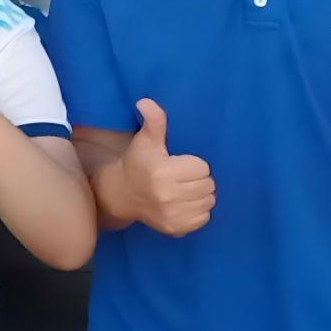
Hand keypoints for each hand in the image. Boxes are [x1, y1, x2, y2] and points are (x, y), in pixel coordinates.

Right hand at [114, 98, 216, 233]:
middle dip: (198, 179)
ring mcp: (172, 214)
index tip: (178, 165)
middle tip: (181, 178)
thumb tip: (146, 102)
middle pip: (208, 185)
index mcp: (162, 172)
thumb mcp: (145, 141)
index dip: (192, 164)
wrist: (121, 194)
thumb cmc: (138, 163)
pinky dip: (198, 211)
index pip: (202, 168)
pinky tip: (183, 204)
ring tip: (183, 190)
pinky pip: (204, 218)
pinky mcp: (175, 228)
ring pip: (209, 201)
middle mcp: (167, 195)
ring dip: (200, 195)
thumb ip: (153, 121)